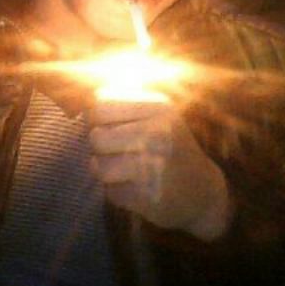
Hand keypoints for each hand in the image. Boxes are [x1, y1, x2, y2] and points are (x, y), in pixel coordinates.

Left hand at [88, 100, 232, 240]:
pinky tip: (132, 187)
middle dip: (98, 146)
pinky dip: (115, 191)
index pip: (100, 103)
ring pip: (99, 166)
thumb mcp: (157, 113)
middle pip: (96, 135)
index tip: (107, 124)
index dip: (96, 117)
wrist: (203, 191)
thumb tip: (81, 89)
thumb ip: (124, 96)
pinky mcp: (150, 196)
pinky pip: (110, 192)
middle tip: (113, 150)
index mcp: (158, 107)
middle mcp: (159, 133)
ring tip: (119, 168)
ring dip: (103, 170)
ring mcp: (156, 166)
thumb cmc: (169, 145)